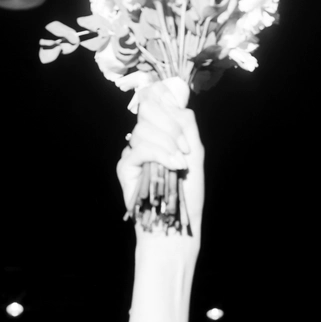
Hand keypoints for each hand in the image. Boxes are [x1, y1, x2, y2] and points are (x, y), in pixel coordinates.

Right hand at [116, 77, 204, 239]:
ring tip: (180, 165)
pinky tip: (172, 167)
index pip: (155, 100)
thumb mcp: (194, 152)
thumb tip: (172, 100)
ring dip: (167, 144)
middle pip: (148, 109)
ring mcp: (133, 151)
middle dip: (171, 126)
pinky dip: (159, 155)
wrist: (177, 222)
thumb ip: (186, 123)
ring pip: (144, 129)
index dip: (164, 99)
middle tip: (184, 149)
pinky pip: (139, 148)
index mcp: (160, 131)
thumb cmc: (188, 192)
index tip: (180, 114)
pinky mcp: (125, 167)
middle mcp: (145, 138)